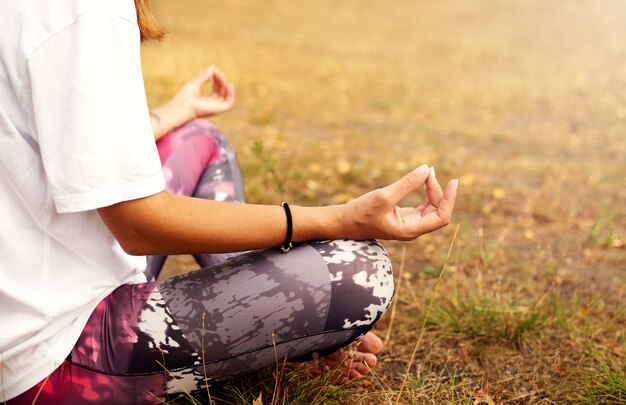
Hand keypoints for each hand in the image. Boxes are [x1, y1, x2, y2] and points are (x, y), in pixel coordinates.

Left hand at [170, 65, 235, 118]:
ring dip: (225, 84)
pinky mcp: (220, 110)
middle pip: (222, 91)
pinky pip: (230, 102)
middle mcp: (212, 105)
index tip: (215, 71)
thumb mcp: (195, 83)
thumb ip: (205, 76)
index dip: (217, 79)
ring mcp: (216, 108)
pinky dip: (231, 93)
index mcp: (206, 100)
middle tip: (218, 72)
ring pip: (226, 95)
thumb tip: (213, 67)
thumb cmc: (185, 96)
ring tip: (222, 76)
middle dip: (221, 80)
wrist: (184, 105)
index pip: (216, 89)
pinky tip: (229, 84)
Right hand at [340, 164, 457, 240]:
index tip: (453, 181)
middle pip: (438, 210)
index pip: (441, 217)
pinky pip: (423, 205)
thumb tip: (426, 168)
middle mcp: (413, 229)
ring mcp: (410, 223)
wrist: (345, 222)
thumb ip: (406, 184)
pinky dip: (425, 191)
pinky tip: (422, 179)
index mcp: (411, 230)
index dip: (449, 199)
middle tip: (428, 170)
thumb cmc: (362, 212)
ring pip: (432, 206)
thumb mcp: (384, 196)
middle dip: (437, 190)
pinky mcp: (405, 217)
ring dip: (432, 189)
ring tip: (427, 171)